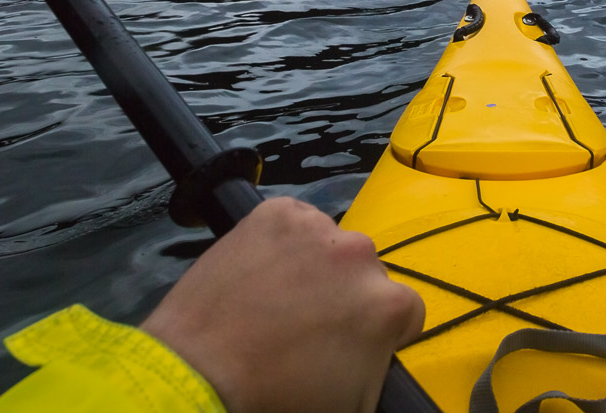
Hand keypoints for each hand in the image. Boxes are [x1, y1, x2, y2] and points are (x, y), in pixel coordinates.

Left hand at [141, 196, 424, 412]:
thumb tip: (378, 349)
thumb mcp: (354, 401)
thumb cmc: (279, 396)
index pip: (405, 311)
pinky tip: (262, 272)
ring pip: (330, 244)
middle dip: (344, 294)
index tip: (347, 343)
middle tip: (307, 324)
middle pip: (365, 273)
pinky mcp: (276, 211)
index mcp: (389, 304)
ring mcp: (316, 227)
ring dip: (315, 264)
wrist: (200, 372)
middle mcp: (360, 254)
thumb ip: (380, 364)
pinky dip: (283, 241)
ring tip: (277, 298)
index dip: (377, 331)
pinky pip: (295, 221)